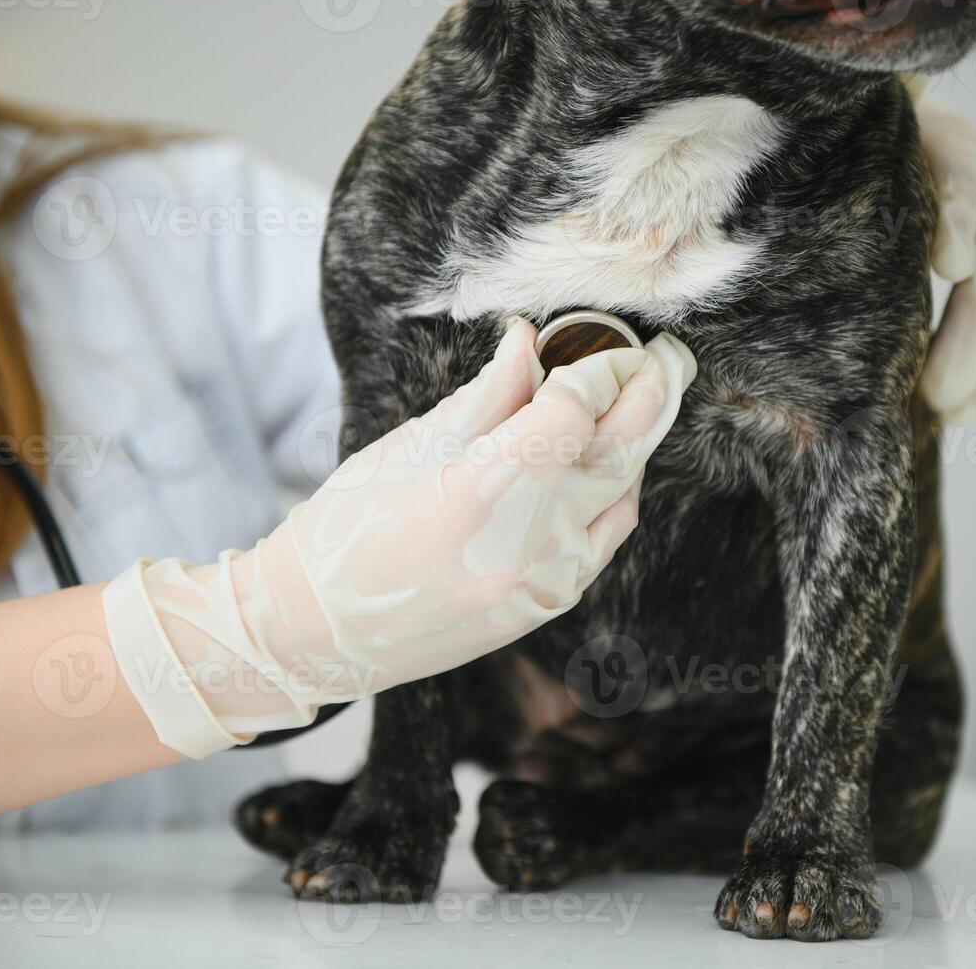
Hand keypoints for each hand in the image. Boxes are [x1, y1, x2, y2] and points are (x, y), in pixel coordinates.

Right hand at [102, 318, 696, 756]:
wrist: (315, 634)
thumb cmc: (344, 533)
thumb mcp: (406, 449)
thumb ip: (484, 397)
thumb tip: (530, 340)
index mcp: (474, 496)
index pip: (570, 415)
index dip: (591, 371)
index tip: (593, 346)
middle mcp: (520, 546)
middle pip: (615, 453)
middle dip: (645, 395)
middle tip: (661, 357)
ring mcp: (539, 584)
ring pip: (620, 496)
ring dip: (634, 444)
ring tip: (632, 402)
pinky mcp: (544, 607)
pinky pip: (604, 539)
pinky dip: (614, 493)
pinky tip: (602, 463)